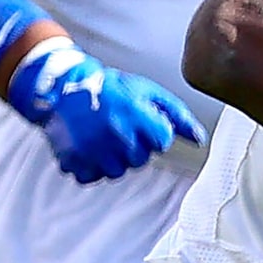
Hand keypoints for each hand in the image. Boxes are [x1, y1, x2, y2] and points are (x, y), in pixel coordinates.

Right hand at [8, 42, 204, 184]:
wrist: (62, 86)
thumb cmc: (109, 88)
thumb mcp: (147, 92)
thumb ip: (177, 116)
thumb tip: (200, 140)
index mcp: (136, 116)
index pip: (162, 141)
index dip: (152, 129)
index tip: (138, 117)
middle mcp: (116, 136)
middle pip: (140, 159)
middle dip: (132, 144)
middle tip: (116, 124)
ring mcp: (94, 151)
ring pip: (117, 171)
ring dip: (112, 156)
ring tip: (100, 134)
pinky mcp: (75, 162)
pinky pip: (92, 176)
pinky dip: (90, 163)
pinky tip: (86, 143)